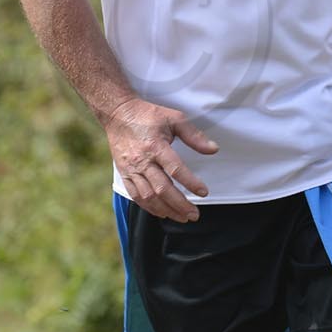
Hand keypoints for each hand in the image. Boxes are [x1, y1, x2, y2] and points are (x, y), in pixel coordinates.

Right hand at [103, 96, 218, 220]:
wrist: (118, 114)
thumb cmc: (147, 115)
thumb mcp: (174, 118)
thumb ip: (194, 136)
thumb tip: (213, 149)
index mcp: (155, 146)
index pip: (175, 169)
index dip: (190, 183)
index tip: (203, 192)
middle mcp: (142, 160)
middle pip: (162, 189)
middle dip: (180, 205)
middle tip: (194, 214)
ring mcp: (131, 169)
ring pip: (149, 197)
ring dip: (166, 210)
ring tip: (182, 217)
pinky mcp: (124, 174)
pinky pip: (136, 196)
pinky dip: (149, 208)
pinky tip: (162, 213)